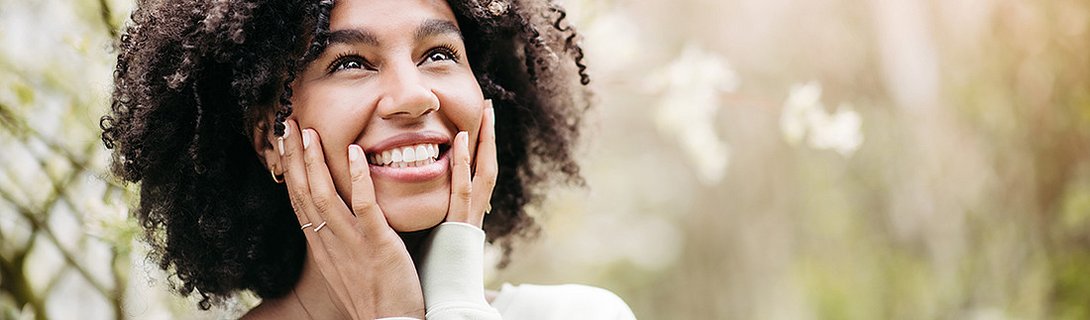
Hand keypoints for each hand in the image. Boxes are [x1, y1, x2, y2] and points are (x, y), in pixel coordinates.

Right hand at [278, 119, 424, 318]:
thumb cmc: (375, 295)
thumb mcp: (348, 264)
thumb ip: (341, 238)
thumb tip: (335, 219)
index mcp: (322, 245)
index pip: (298, 201)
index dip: (289, 169)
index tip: (284, 141)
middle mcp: (329, 242)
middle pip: (303, 193)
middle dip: (293, 157)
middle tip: (287, 123)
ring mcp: (351, 242)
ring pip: (325, 196)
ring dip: (315, 161)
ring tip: (308, 131)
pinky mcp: (377, 244)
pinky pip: (365, 206)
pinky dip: (358, 177)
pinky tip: (354, 151)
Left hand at [413, 100, 503, 318]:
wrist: (432, 309)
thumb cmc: (421, 282)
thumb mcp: (419, 242)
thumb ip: (414, 220)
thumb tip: (394, 205)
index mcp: (459, 221)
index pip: (470, 176)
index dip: (474, 149)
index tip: (474, 121)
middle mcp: (469, 219)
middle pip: (485, 169)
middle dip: (489, 138)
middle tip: (489, 106)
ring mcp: (467, 224)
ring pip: (481, 175)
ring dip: (485, 142)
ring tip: (486, 112)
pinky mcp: (460, 231)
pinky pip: (464, 192)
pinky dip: (464, 165)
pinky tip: (462, 140)